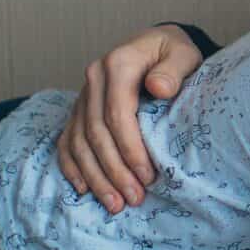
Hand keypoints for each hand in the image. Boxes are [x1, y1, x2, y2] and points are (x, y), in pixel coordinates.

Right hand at [55, 25, 204, 212]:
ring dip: (95, 176)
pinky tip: (84, 188)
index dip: (130, 148)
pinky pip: (67, 140)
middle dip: (114, 170)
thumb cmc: (173, 53)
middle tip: (133, 198)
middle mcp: (94, 78)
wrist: (155, 45)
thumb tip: (159, 88)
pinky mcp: (79, 109)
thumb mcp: (183, 54)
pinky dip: (72, 166)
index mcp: (118, 64)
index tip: (147, 176)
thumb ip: (173, 69)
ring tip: (114, 203)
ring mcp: (83, 95)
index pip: (117, 114)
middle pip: (96, 132)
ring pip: (78, 141)